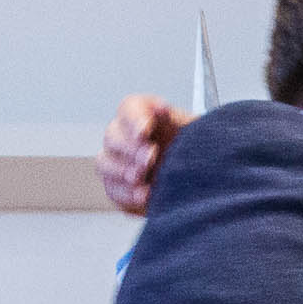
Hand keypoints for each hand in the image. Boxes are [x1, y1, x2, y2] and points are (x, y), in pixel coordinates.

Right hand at [99, 95, 189, 215]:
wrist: (198, 178)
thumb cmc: (192, 149)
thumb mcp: (191, 129)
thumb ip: (174, 117)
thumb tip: (161, 108)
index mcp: (143, 115)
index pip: (127, 109)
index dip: (133, 120)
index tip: (145, 130)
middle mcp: (125, 136)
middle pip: (112, 136)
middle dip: (130, 149)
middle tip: (149, 158)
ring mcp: (118, 161)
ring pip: (104, 162)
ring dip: (122, 170)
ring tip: (141, 177)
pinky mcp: (118, 187)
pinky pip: (112, 189)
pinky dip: (126, 194)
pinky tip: (142, 195)